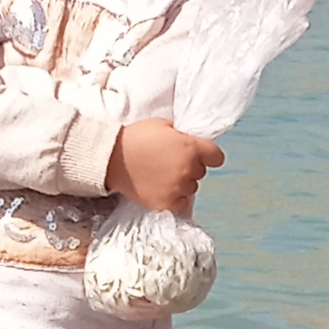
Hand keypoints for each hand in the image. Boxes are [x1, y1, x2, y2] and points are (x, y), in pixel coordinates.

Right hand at [107, 119, 224, 213]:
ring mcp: (177, 188)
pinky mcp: (166, 203)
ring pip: (191, 188)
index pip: (217, 157)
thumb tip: (194, 141)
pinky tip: (161, 188)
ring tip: (162, 175)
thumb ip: (183, 135)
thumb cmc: (137, 136)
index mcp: (191, 147)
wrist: (112, 157)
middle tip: (170, 162)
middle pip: (201, 172)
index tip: (202, 155)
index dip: (209, 155)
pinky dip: (174, 198)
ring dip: (182, 183)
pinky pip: (181, 203)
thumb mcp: (164, 125)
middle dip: (190, 167)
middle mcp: (188, 169)